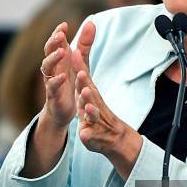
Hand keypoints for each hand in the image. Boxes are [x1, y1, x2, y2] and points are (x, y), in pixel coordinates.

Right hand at [40, 20, 94, 129]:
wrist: (64, 108)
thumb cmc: (70, 81)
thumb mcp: (80, 61)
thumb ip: (85, 44)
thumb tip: (91, 22)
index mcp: (59, 58)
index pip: (55, 42)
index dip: (58, 33)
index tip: (64, 25)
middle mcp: (53, 67)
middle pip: (48, 51)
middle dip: (53, 42)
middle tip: (61, 36)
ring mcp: (51, 80)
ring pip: (47, 67)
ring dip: (53, 59)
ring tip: (62, 52)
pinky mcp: (53, 95)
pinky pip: (52, 87)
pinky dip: (56, 81)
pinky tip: (62, 76)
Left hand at [73, 51, 142, 179]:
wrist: (113, 136)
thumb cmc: (95, 111)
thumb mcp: (87, 92)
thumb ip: (82, 73)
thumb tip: (74, 50)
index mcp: (90, 95)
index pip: (84, 79)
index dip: (79, 67)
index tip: (74, 53)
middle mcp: (94, 105)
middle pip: (91, 95)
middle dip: (86, 86)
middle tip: (82, 77)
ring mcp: (95, 120)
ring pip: (93, 115)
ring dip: (91, 110)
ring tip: (88, 106)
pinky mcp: (92, 135)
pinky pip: (90, 135)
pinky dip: (88, 134)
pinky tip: (84, 134)